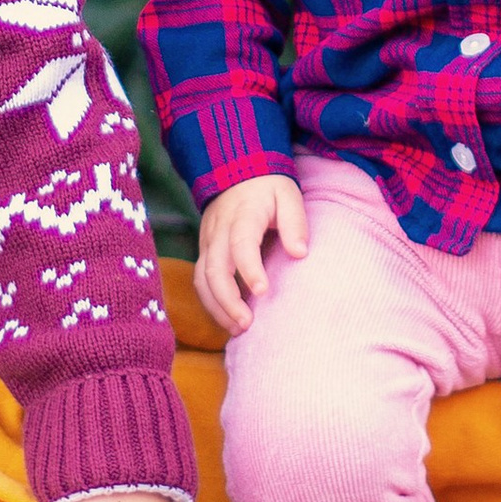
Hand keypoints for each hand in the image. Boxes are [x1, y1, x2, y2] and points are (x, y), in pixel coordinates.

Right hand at [193, 171, 307, 332]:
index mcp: (243, 215)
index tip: (263, 291)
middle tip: (247, 324)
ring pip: (201, 278)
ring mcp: (208, 241)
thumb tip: (299, 253)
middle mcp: (219, 230)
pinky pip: (200, 280)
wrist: (236, 172)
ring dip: (216, 307)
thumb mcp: (288, 195)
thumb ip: (294, 222)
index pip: (241, 244)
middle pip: (214, 268)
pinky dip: (211, 302)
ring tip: (237, 329)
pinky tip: (228, 319)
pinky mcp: (204, 250)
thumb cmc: (268, 188)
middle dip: (228, 300)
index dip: (249, 269)